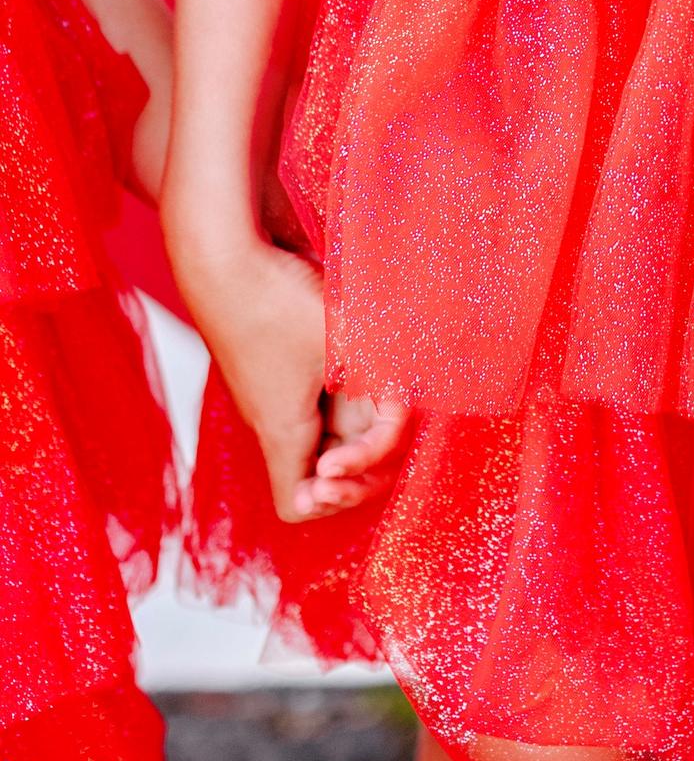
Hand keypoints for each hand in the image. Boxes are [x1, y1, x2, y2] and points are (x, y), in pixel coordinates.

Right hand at [167, 192, 410, 522]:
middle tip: (381, 428)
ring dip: (350, 422)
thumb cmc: (275, 299)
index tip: (351, 464)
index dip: (337, 497)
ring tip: (374, 390)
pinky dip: (334, 393)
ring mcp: (266, 393)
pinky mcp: (266, 365)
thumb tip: (409, 406)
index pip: (299, 505)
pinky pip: (306, 400)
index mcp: (282, 430)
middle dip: (357, 458)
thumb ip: (380, 384)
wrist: (218, 255)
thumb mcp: (343, 342)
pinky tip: (351, 364)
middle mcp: (268, 421)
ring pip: (317, 432)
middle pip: (316, 472)